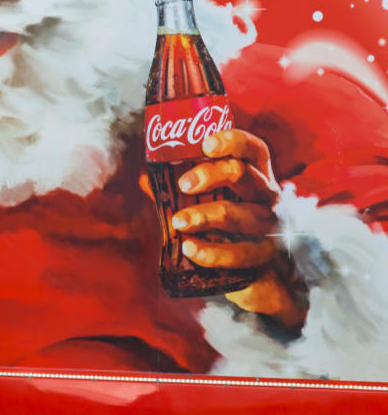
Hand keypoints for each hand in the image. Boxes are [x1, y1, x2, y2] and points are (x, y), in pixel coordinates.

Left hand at [175, 129, 304, 328]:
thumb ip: (183, 190)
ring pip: (239, 215)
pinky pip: (239, 253)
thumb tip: (145, 178)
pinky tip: (190, 248)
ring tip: (178, 222)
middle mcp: (268, 197)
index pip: (253, 149)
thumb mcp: (215, 202)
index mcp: (257, 175)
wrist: (262, 275)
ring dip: (204, 216)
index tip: (205, 144)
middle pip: (243, 174)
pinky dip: (211, 252)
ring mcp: (270, 227)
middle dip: (210, 175)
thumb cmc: (231, 226)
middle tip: (183, 184)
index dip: (232, 141)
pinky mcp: (265, 256)